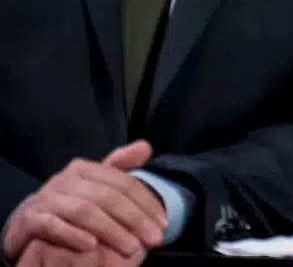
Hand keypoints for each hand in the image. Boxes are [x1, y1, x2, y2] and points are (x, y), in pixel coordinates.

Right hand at [2, 142, 166, 262]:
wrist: (26, 221)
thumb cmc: (69, 203)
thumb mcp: (95, 184)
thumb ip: (120, 167)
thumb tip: (146, 147)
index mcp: (86, 169)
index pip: (124, 184)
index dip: (147, 203)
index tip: (164, 224)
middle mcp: (66, 179)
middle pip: (108, 198)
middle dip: (135, 219)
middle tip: (154, 239)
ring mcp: (47, 198)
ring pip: (85, 212)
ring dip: (111, 231)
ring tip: (131, 247)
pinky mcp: (31, 219)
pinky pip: (53, 226)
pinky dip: (73, 235)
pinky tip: (91, 246)